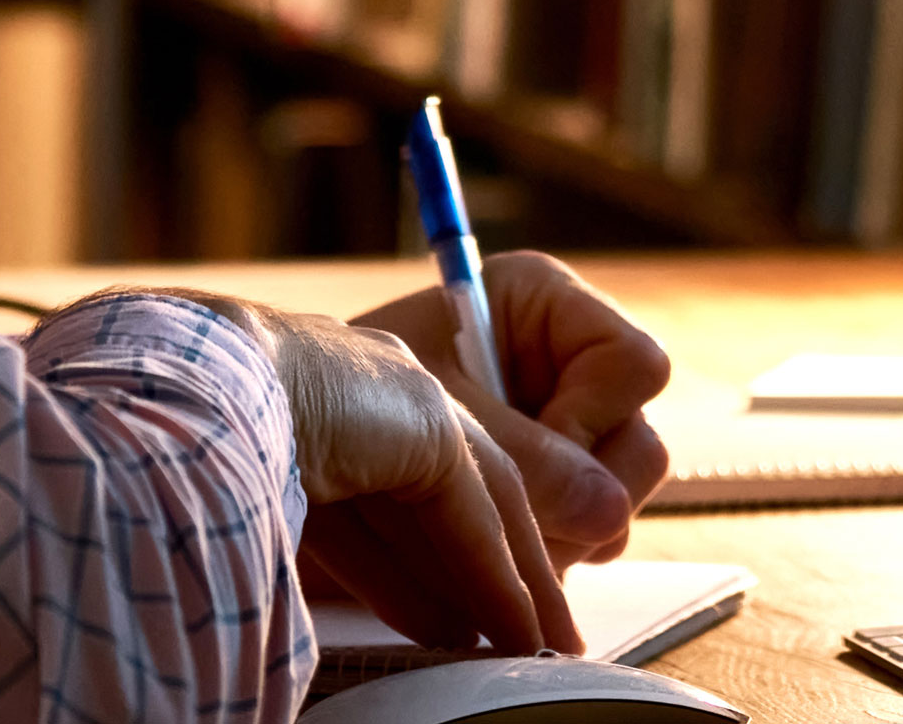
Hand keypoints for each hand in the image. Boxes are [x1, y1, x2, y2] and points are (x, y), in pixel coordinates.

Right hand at [123, 290, 574, 652]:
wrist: (174, 391)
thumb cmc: (176, 449)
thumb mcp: (246, 498)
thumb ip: (297, 537)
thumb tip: (301, 606)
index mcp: (308, 391)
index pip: (390, 483)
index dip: (426, 555)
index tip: (454, 617)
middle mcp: (361, 386)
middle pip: (447, 493)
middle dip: (486, 569)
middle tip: (520, 636)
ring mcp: (397, 394)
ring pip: (475, 504)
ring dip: (504, 582)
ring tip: (529, 646)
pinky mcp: (422, 419)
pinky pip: (474, 512)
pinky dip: (496, 577)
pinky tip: (517, 628)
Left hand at [355, 252, 673, 565]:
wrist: (268, 427)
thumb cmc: (341, 384)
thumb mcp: (435, 412)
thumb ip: (523, 458)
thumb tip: (609, 514)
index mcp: (543, 306)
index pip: (633, 365)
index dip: (594, 416)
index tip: (542, 449)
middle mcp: (560, 367)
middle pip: (634, 447)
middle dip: (578, 503)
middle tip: (524, 540)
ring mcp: (552, 431)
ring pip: (606, 508)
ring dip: (554, 548)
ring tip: (496, 574)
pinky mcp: (529, 491)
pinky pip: (566, 542)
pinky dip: (520, 571)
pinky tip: (476, 596)